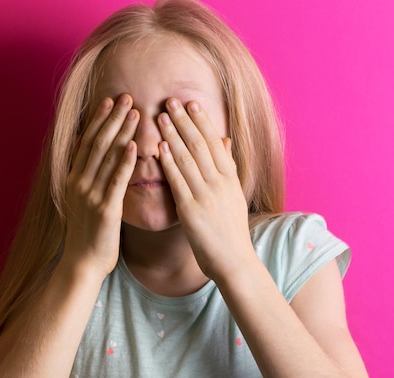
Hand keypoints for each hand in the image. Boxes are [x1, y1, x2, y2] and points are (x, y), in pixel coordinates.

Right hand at [61, 94, 138, 279]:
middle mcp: (79, 183)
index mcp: (73, 179)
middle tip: (126, 97)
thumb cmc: (87, 233)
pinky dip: (125, 161)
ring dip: (121, 132)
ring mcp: (90, 195)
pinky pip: (116, 181)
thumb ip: (85, 176)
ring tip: (134, 112)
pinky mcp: (105, 209)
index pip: (87, 141)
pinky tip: (135, 146)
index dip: (99, 120)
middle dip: (112, 118)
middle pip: (97, 143)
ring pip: (106, 157)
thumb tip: (87, 153)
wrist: (82, 263)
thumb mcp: (80, 201)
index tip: (110, 100)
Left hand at [157, 98, 256, 280]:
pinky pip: (178, 181)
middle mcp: (219, 183)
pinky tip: (159, 148)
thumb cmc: (231, 230)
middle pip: (200, 145)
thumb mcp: (234, 195)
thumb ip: (227, 167)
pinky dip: (168, 163)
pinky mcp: (191, 211)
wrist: (234, 261)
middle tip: (170, 101)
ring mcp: (206, 195)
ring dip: (172, 135)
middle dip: (184, 121)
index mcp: (230, 178)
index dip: (202, 121)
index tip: (191, 103)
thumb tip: (225, 140)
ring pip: (188, 159)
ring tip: (160, 116)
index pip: (214, 142)